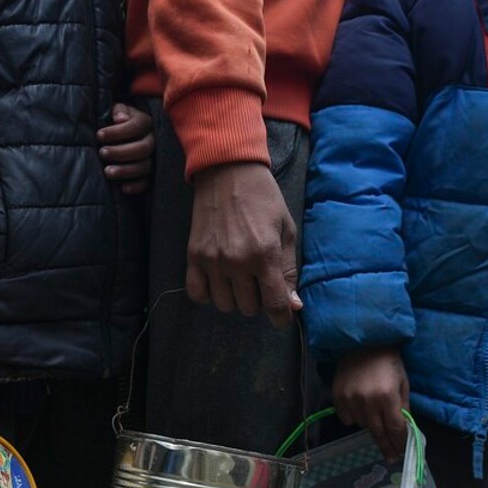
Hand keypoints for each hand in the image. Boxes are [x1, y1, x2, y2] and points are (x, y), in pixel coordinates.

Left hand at [98, 104, 155, 196]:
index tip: (99, 135)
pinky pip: (148, 182)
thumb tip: (120, 118)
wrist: (122, 136)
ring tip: (107, 172)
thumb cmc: (116, 121)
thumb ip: (118, 110)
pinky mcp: (151, 174)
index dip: (118, 132)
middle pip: (143, 148)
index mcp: (145, 122)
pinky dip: (136, 186)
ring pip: (145, 166)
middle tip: (102, 153)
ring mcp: (154, 158)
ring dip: (126, 170)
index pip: (137, 125)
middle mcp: (152, 140)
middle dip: (121, 152)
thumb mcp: (116, 111)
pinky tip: (122, 188)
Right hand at [186, 161, 300, 323]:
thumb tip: (293, 305)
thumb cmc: (263, 199)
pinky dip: (208, 293)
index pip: (275, 304)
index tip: (282, 316)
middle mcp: (237, 262)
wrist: (228, 171)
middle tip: (259, 280)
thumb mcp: (286, 230)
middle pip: (249, 307)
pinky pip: (197, 293)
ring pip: (225, 305)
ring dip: (235, 297)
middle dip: (258, 300)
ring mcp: (213, 261)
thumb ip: (289, 270)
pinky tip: (218, 280)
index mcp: (265, 255)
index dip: (282, 316)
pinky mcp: (194, 256)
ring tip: (239, 278)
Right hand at [333, 347, 410, 460]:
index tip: (400, 453)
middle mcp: (369, 401)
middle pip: (378, 432)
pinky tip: (359, 406)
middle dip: (386, 446)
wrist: (363, 343)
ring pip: (362, 426)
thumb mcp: (403, 383)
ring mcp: (351, 400)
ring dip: (370, 425)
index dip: (399, 443)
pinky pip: (347, 419)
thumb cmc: (388, 362)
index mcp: (388, 397)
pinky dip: (354, 417)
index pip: (395, 428)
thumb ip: (404, 408)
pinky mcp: (338, 397)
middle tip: (390, 457)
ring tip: (374, 413)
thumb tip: (404, 431)